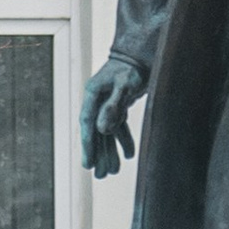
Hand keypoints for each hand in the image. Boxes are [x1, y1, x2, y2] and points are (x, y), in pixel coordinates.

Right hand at [80, 54, 147, 177]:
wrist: (142, 53)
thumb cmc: (133, 67)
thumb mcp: (124, 85)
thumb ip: (113, 106)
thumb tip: (101, 129)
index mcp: (93, 93)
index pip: (87, 124)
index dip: (87, 146)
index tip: (88, 165)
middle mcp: (97, 100)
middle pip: (95, 132)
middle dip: (98, 155)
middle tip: (100, 176)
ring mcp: (107, 103)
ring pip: (106, 132)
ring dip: (110, 151)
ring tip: (112, 172)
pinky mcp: (118, 104)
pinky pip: (118, 126)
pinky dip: (123, 140)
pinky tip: (129, 155)